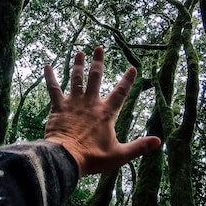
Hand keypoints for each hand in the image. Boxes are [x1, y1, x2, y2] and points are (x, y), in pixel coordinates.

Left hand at [44, 47, 160, 176]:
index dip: (127, 80)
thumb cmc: (93, 157)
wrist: (66, 158)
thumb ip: (139, 146)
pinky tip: (46, 67)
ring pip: (76, 79)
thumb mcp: (120, 155)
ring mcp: (73, 103)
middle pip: (95, 78)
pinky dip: (50, 77)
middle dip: (98, 62)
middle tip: (98, 48)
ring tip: (79, 53)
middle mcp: (90, 103)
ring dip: (78, 65)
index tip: (132, 67)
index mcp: (106, 113)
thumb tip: (159, 141)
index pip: (120, 93)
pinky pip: (53, 88)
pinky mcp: (58, 107)